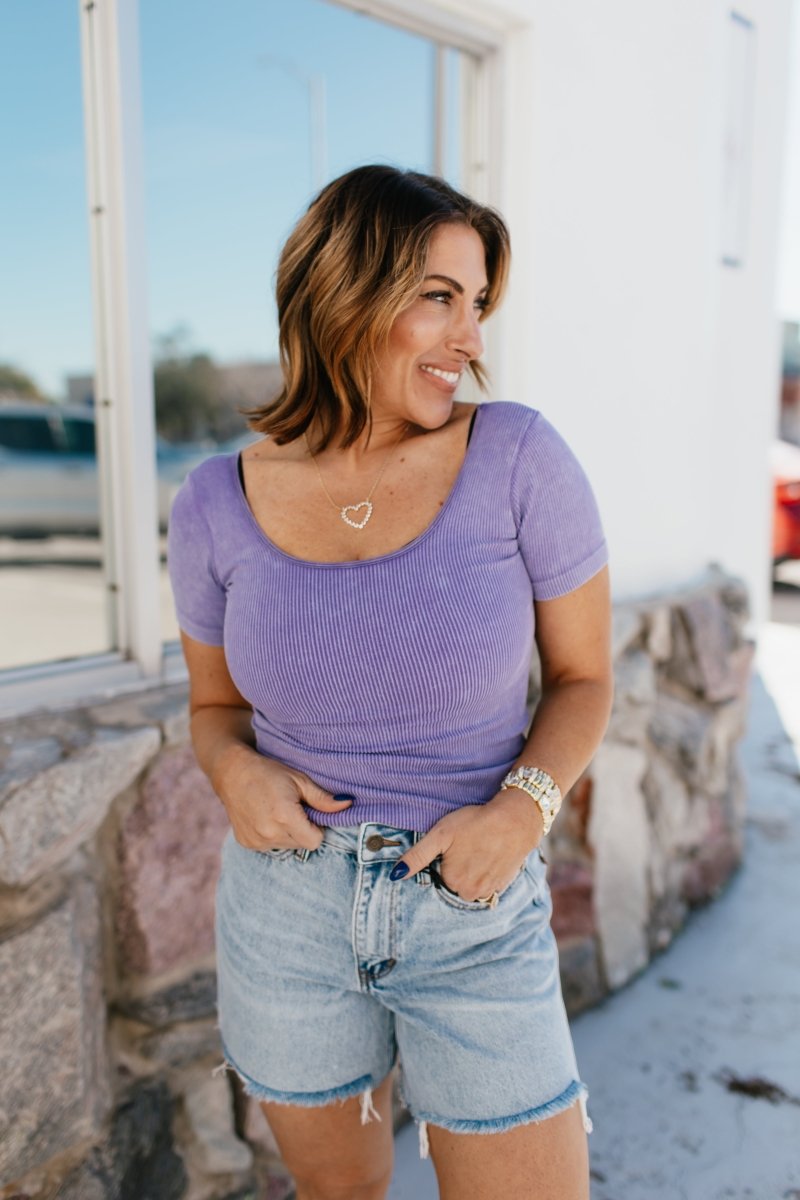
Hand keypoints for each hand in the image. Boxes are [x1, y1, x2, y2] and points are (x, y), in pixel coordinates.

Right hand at [210, 742, 352, 852]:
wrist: (233, 773)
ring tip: (277, 811)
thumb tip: (348, 805)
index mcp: (285, 817)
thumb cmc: (269, 772)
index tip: (309, 812)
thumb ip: (323, 798)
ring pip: (287, 847)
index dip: (317, 827)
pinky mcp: (247, 843)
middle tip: (293, 808)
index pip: (315, 841)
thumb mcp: (299, 780)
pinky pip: (270, 846)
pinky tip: (265, 817)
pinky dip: (273, 835)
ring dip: (288, 833)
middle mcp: (269, 833)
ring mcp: (256, 840)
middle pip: (302, 844)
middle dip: (303, 830)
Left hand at [390, 789, 543, 899]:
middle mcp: (470, 893)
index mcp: (452, 882)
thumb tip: (395, 875)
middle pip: (455, 881)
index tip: (454, 844)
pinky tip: (490, 854)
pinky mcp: (503, 884)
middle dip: (457, 866)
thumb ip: (416, 857)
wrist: (515, 820)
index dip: (444, 857)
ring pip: (471, 882)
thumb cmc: (475, 823)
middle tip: (467, 844)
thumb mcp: (440, 835)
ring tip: (479, 847)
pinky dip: (487, 871)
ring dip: (472, 869)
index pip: (439, 874)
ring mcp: (489, 891)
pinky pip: (488, 882)